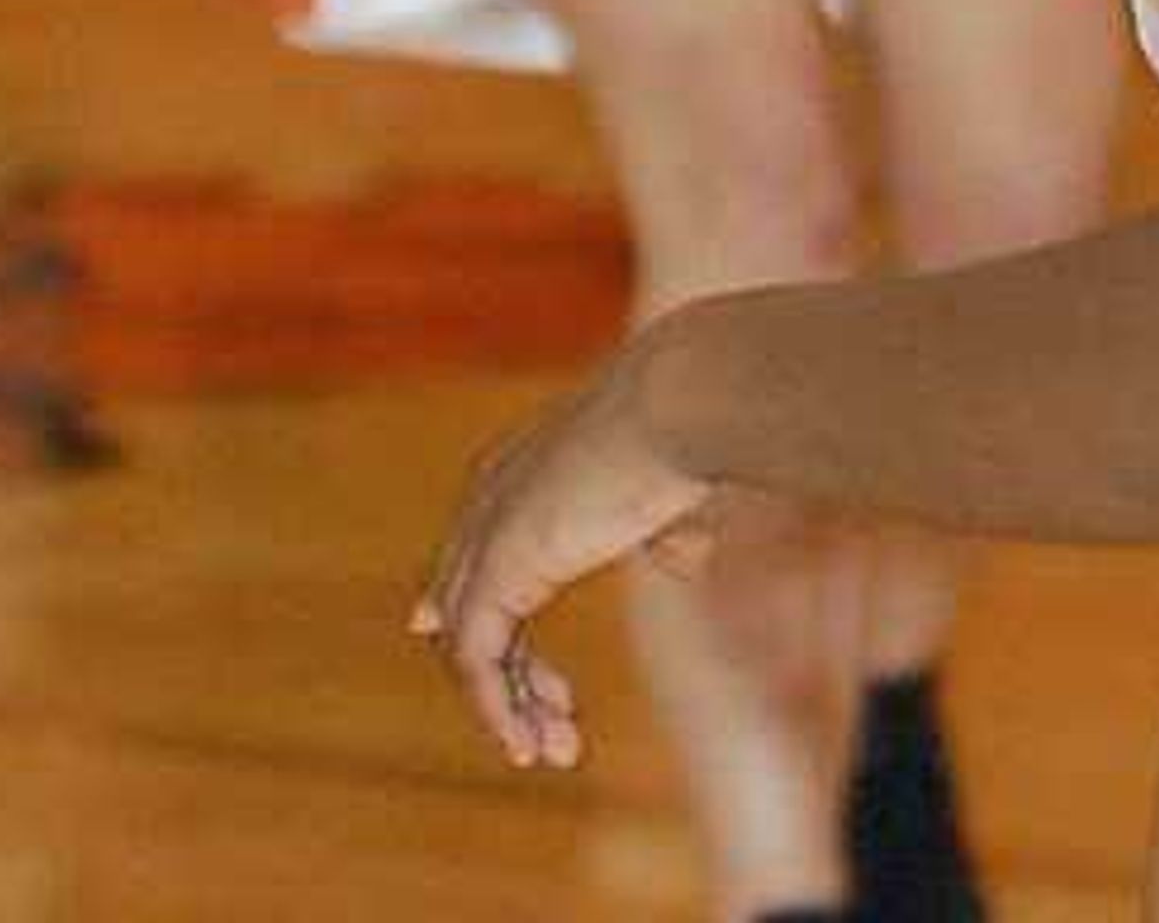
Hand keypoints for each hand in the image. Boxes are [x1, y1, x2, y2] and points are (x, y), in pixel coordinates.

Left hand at [415, 343, 721, 772]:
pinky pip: (476, 662)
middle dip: (518, 682)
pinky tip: (529, 744)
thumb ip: (661, 531)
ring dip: (512, 708)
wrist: (676, 403)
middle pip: (474, 614)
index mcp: (520, 469)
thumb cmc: (685, 432)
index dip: (514, 635)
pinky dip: (498, 709)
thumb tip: (687, 563)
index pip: (488, 568)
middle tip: (561, 737)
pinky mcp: (493, 571)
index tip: (548, 694)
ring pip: (472, 648)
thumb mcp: (669, 489)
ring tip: (557, 754)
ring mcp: (486, 536)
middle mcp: (489, 498)